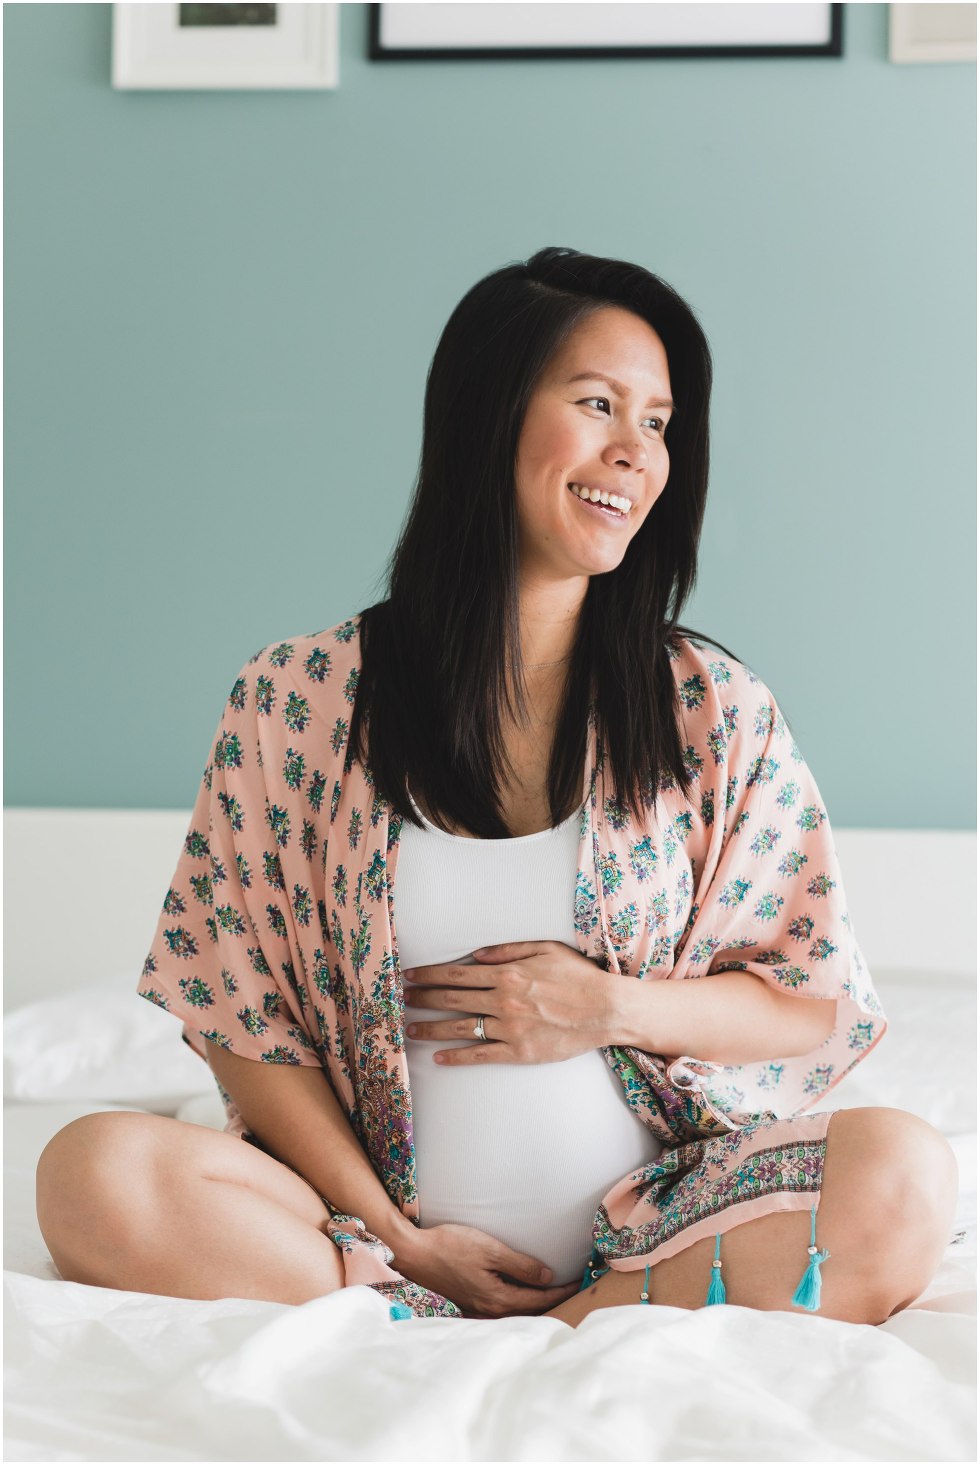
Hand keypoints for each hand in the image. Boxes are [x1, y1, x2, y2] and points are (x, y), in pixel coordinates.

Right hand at [394, 1220, 580, 1318]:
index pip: (539, 1299)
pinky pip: (501, 1305)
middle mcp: (489, 1309)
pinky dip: (517, 1300)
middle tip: (572, 1289)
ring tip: (552, 1291)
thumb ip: (520, 1265)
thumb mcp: (490, 1249)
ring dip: (534, 1301)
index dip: (561, 1292)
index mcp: (498, 1298)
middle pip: (529, 1309)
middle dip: (551, 1300)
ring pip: (515, 1309)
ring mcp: (478, 1307)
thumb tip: (548, 1277)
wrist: (414, 1252)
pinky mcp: (469, 1301)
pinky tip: (520, 1291)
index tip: (579, 1284)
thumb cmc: (450, 1246)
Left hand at [402, 940, 616, 1065]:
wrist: (606, 1009)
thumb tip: (476, 954)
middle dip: (422, 998)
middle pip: (452, 999)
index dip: (430, 975)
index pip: (457, 974)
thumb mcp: (545, 949)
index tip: (410, 976)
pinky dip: (458, 1057)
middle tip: (401, 999)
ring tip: (409, 1029)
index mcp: (508, 974)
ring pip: (460, 1028)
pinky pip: (481, 1055)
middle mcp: (504, 1001)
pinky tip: (439, 1058)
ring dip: (431, 1028)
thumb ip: (508, 950)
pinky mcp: (519, 1052)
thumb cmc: (578, 976)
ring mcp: (510, 1028)